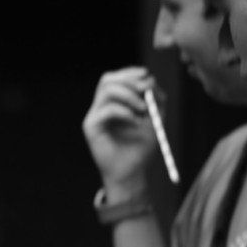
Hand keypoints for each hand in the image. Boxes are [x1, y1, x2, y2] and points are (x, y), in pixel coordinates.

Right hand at [82, 66, 159, 191]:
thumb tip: (150, 79)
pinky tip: (136, 122)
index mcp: (113, 103)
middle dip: (129, 80)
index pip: (115, 78)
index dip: (130, 73)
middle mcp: (101, 107)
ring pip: (106, 90)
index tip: (147, 75)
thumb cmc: (141, 148)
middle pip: (107, 80)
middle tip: (146, 89)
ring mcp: (94, 116)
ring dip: (129, 95)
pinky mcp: (90, 127)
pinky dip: (125, 112)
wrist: (131, 174)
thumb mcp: (155, 119)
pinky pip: (107, 109)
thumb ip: (155, 99)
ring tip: (143, 110)